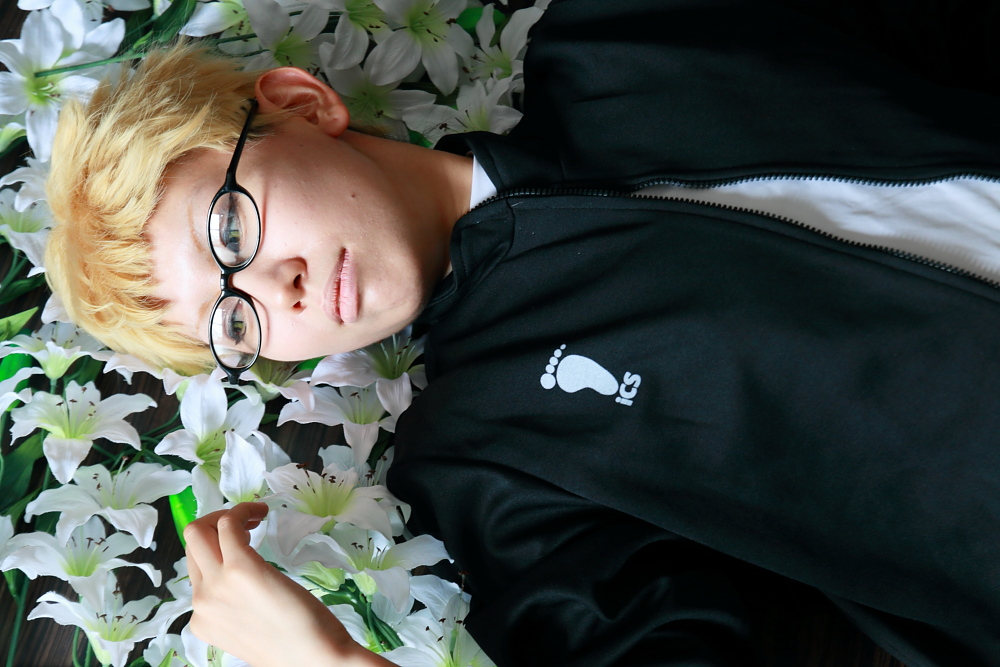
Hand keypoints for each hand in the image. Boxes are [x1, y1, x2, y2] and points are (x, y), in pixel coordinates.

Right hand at [184, 502, 369, 666]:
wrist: (316, 660)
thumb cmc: (296, 646)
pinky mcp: (241, 569)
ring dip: (227, 515)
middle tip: (249, 525)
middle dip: (215, 525)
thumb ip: (239, 608)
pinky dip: (242, 511)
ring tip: (257, 517)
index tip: (244, 541)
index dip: (217, 549)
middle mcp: (201, 603)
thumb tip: (244, 587)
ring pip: (198, 531)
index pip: (195, 570)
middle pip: (191, 547)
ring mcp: (216, 587)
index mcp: (202, 621)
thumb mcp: (253, 630)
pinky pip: (227, 525)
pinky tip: (262, 513)